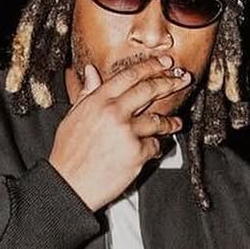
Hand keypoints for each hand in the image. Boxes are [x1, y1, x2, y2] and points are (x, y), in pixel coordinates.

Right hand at [49, 56, 190, 210]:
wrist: (68, 185)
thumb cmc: (68, 155)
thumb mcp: (72, 118)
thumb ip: (87, 94)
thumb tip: (92, 72)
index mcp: (97, 101)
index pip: (129, 75)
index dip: (151, 66)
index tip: (165, 63)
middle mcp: (113, 112)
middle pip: (149, 90)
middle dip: (170, 82)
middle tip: (182, 80)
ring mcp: (126, 132)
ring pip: (157, 121)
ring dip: (169, 122)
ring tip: (175, 123)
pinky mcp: (136, 153)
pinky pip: (154, 146)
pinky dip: (155, 148)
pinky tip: (153, 150)